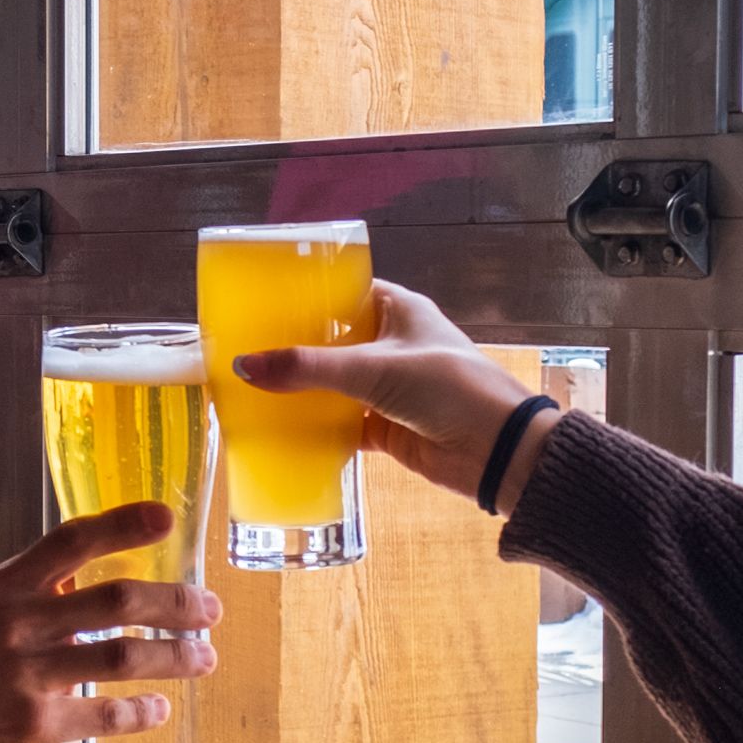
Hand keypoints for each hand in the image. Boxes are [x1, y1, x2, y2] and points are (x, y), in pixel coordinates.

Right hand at [0, 502, 221, 742]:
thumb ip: (55, 576)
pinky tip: (160, 707)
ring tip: (205, 657)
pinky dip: (141, 712)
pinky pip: (106, 715)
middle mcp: (17, 624)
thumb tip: (136, 551)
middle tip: (210, 609)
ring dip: (175, 657)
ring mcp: (26, 675)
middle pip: (114, 601)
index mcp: (11, 583)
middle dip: (173, 603)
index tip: (168, 520)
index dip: (122, 526)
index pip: (71, 540)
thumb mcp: (7, 600)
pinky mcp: (36, 724)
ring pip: (120, 657)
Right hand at [232, 280, 560, 510]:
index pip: (346, 293)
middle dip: (296, 349)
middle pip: (335, 342)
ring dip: (303, 391)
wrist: (497, 450)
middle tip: (247, 349)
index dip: (309, 297)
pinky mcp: (388, 428)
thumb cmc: (449, 389)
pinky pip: (343, 425)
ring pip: (336, 386)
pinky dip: (317, 429)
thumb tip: (246, 366)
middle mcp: (394, 346)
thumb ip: (310, 368)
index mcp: (400, 311)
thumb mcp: (375, 369)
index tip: (265, 303)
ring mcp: (391, 389)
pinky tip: (280, 430)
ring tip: (252, 388)